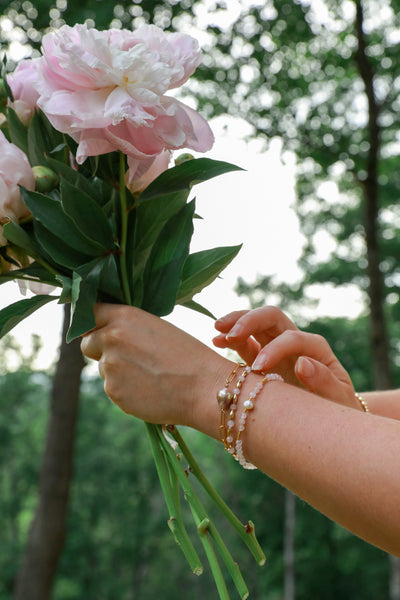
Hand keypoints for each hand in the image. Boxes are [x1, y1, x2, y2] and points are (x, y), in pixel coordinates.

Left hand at [80, 303, 229, 433]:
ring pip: (102, 368)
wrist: (203, 387)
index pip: (90, 313)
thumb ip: (128, 328)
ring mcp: (109, 366)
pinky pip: (112, 388)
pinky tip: (149, 389)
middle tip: (126, 356)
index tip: (100, 329)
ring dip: (117, 371)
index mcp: (124, 316)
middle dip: (100, 349)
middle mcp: (111, 337)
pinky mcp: (113, 391)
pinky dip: (125, 389)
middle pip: (87, 343)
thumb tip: (106, 335)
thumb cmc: (187, 355)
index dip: (94, 323)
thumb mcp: (156, 328)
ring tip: (148, 375)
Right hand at [213, 307, 356, 408]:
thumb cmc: (337, 413)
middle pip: (271, 318)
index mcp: (315, 349)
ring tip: (217, 330)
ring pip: (255, 325)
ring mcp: (276, 350)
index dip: (275, 348)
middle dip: (250, 320)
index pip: (292, 337)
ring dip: (236, 322)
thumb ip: (325, 382)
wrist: (329, 426)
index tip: (258, 368)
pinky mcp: (261, 362)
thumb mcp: (338, 401)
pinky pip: (244, 344)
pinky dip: (230, 339)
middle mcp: (295, 344)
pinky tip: (216, 340)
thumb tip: (303, 363)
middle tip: (230, 333)